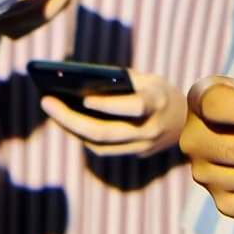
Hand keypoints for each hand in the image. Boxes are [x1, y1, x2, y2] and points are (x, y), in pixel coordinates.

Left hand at [39, 69, 186, 156]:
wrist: (187, 122)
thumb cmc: (159, 92)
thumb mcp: (147, 79)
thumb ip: (121, 82)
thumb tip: (80, 82)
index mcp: (157, 103)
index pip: (133, 107)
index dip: (109, 105)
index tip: (84, 98)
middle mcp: (149, 129)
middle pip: (106, 132)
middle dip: (72, 119)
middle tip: (46, 101)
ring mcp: (142, 146)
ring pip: (100, 144)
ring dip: (71, 128)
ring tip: (51, 109)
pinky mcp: (134, 155)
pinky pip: (102, 149)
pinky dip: (82, 135)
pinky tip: (66, 120)